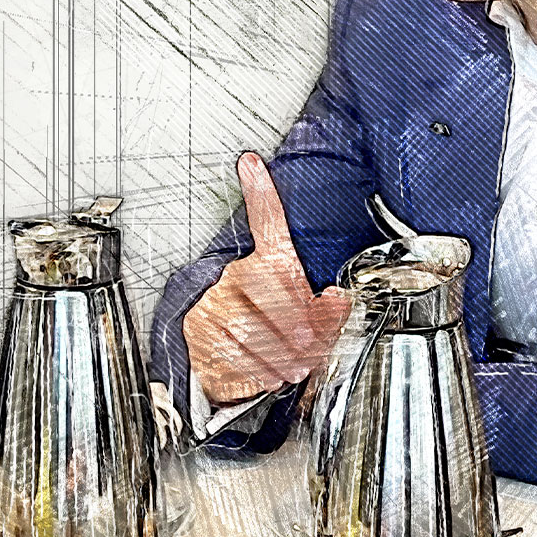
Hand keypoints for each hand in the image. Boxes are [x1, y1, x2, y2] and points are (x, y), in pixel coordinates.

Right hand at [184, 152, 352, 405]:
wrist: (230, 359)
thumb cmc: (275, 329)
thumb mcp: (308, 318)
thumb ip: (329, 309)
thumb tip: (339, 298)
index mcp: (265, 264)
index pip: (264, 224)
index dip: (258, 192)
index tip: (250, 163)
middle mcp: (233, 277)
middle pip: (264, 294)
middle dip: (293, 327)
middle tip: (308, 348)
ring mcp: (212, 303)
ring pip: (246, 330)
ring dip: (277, 355)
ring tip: (293, 367)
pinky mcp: (197, 333)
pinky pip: (227, 353)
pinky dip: (253, 370)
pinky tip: (267, 374)